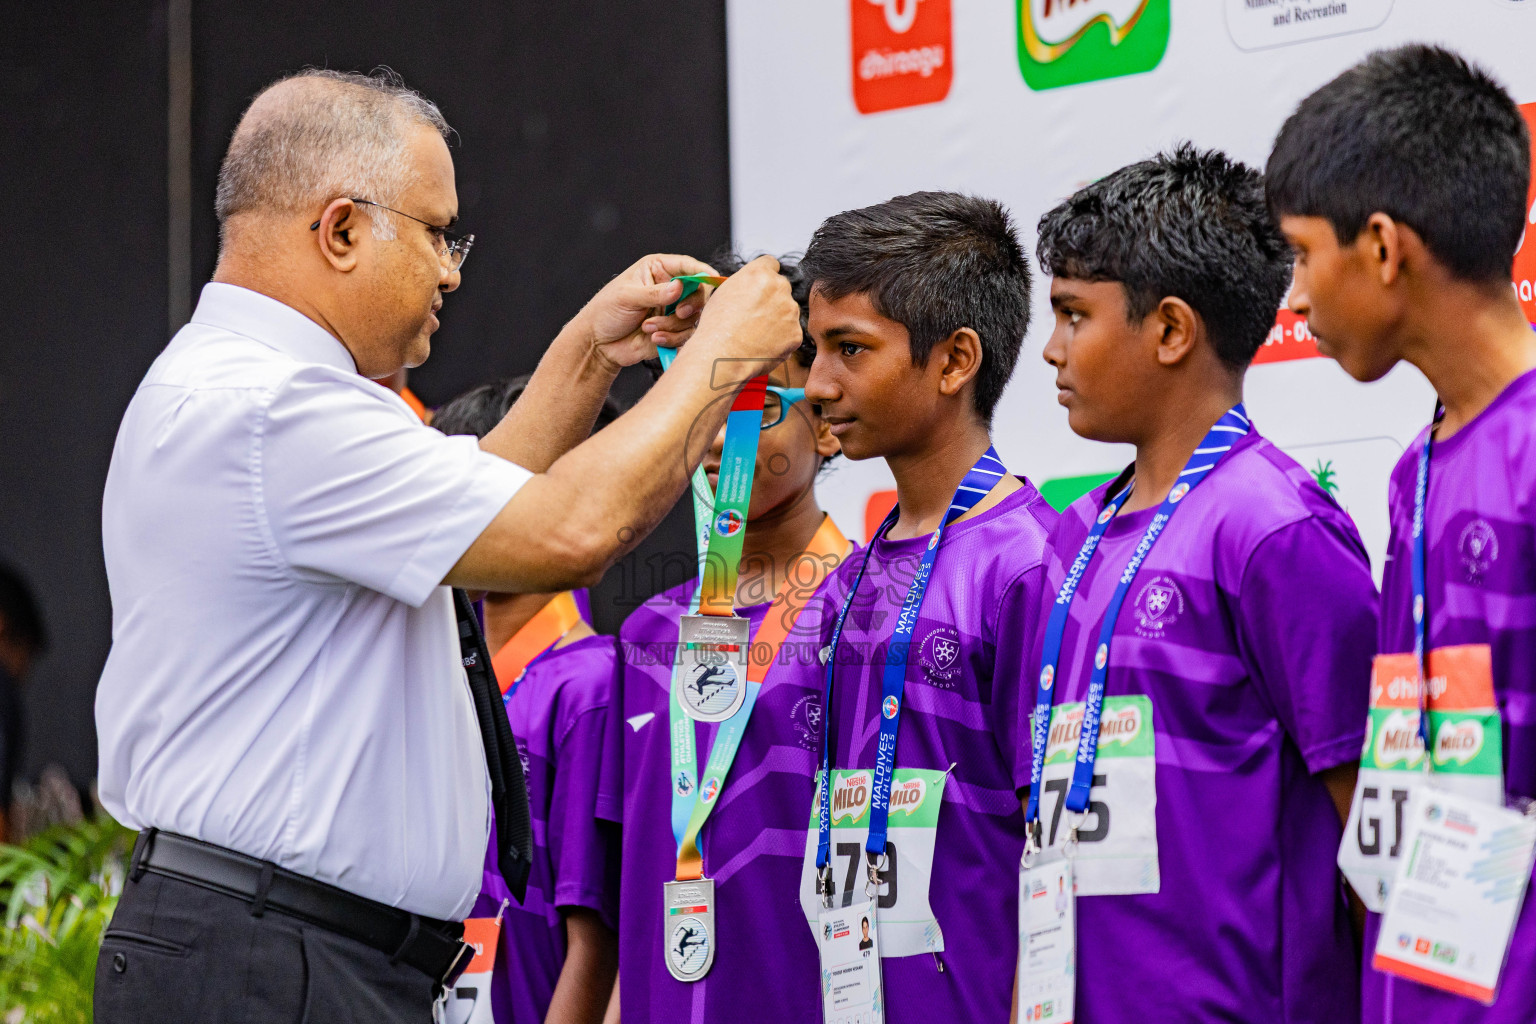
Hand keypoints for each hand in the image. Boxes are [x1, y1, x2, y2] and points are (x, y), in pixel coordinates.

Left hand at [573, 254, 718, 370]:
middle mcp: (670, 289)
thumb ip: (654, 293)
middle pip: (699, 293)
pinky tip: (654, 338)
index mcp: (658, 270)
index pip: (689, 266)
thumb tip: (678, 288)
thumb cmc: (606, 311)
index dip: (703, 272)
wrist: (598, 343)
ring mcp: (672, 311)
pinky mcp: (672, 332)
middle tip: (678, 312)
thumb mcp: (627, 296)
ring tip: (649, 328)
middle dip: (691, 304)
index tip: (713, 280)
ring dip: (673, 325)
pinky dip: (672, 339)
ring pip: (693, 318)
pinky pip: (685, 336)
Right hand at [689, 255, 800, 373]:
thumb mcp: (723, 292)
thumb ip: (744, 284)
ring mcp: (790, 310)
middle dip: (772, 298)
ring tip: (756, 334)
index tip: (761, 287)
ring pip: (788, 311)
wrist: (722, 355)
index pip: (771, 264)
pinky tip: (763, 345)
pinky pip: (790, 333)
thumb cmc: (716, 327)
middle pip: (781, 287)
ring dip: (778, 319)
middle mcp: (779, 287)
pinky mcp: (796, 332)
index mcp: (760, 273)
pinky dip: (781, 339)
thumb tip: (751, 288)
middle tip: (755, 316)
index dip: (765, 276)